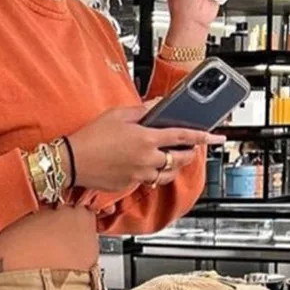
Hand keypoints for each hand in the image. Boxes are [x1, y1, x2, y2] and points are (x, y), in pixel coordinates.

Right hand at [67, 101, 225, 191]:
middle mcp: (147, 159)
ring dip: (174, 167)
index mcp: (146, 138)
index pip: (183, 137)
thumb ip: (142, 110)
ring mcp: (139, 175)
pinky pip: (148, 181)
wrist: (72, 161)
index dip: (203, 137)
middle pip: (180, 159)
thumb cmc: (91, 137)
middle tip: (190, 148)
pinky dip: (153, 174)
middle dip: (189, 153)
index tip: (217, 137)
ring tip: (171, 159)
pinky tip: (147, 166)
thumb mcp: (117, 114)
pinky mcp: (129, 184)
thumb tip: (158, 104)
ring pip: (167, 175)